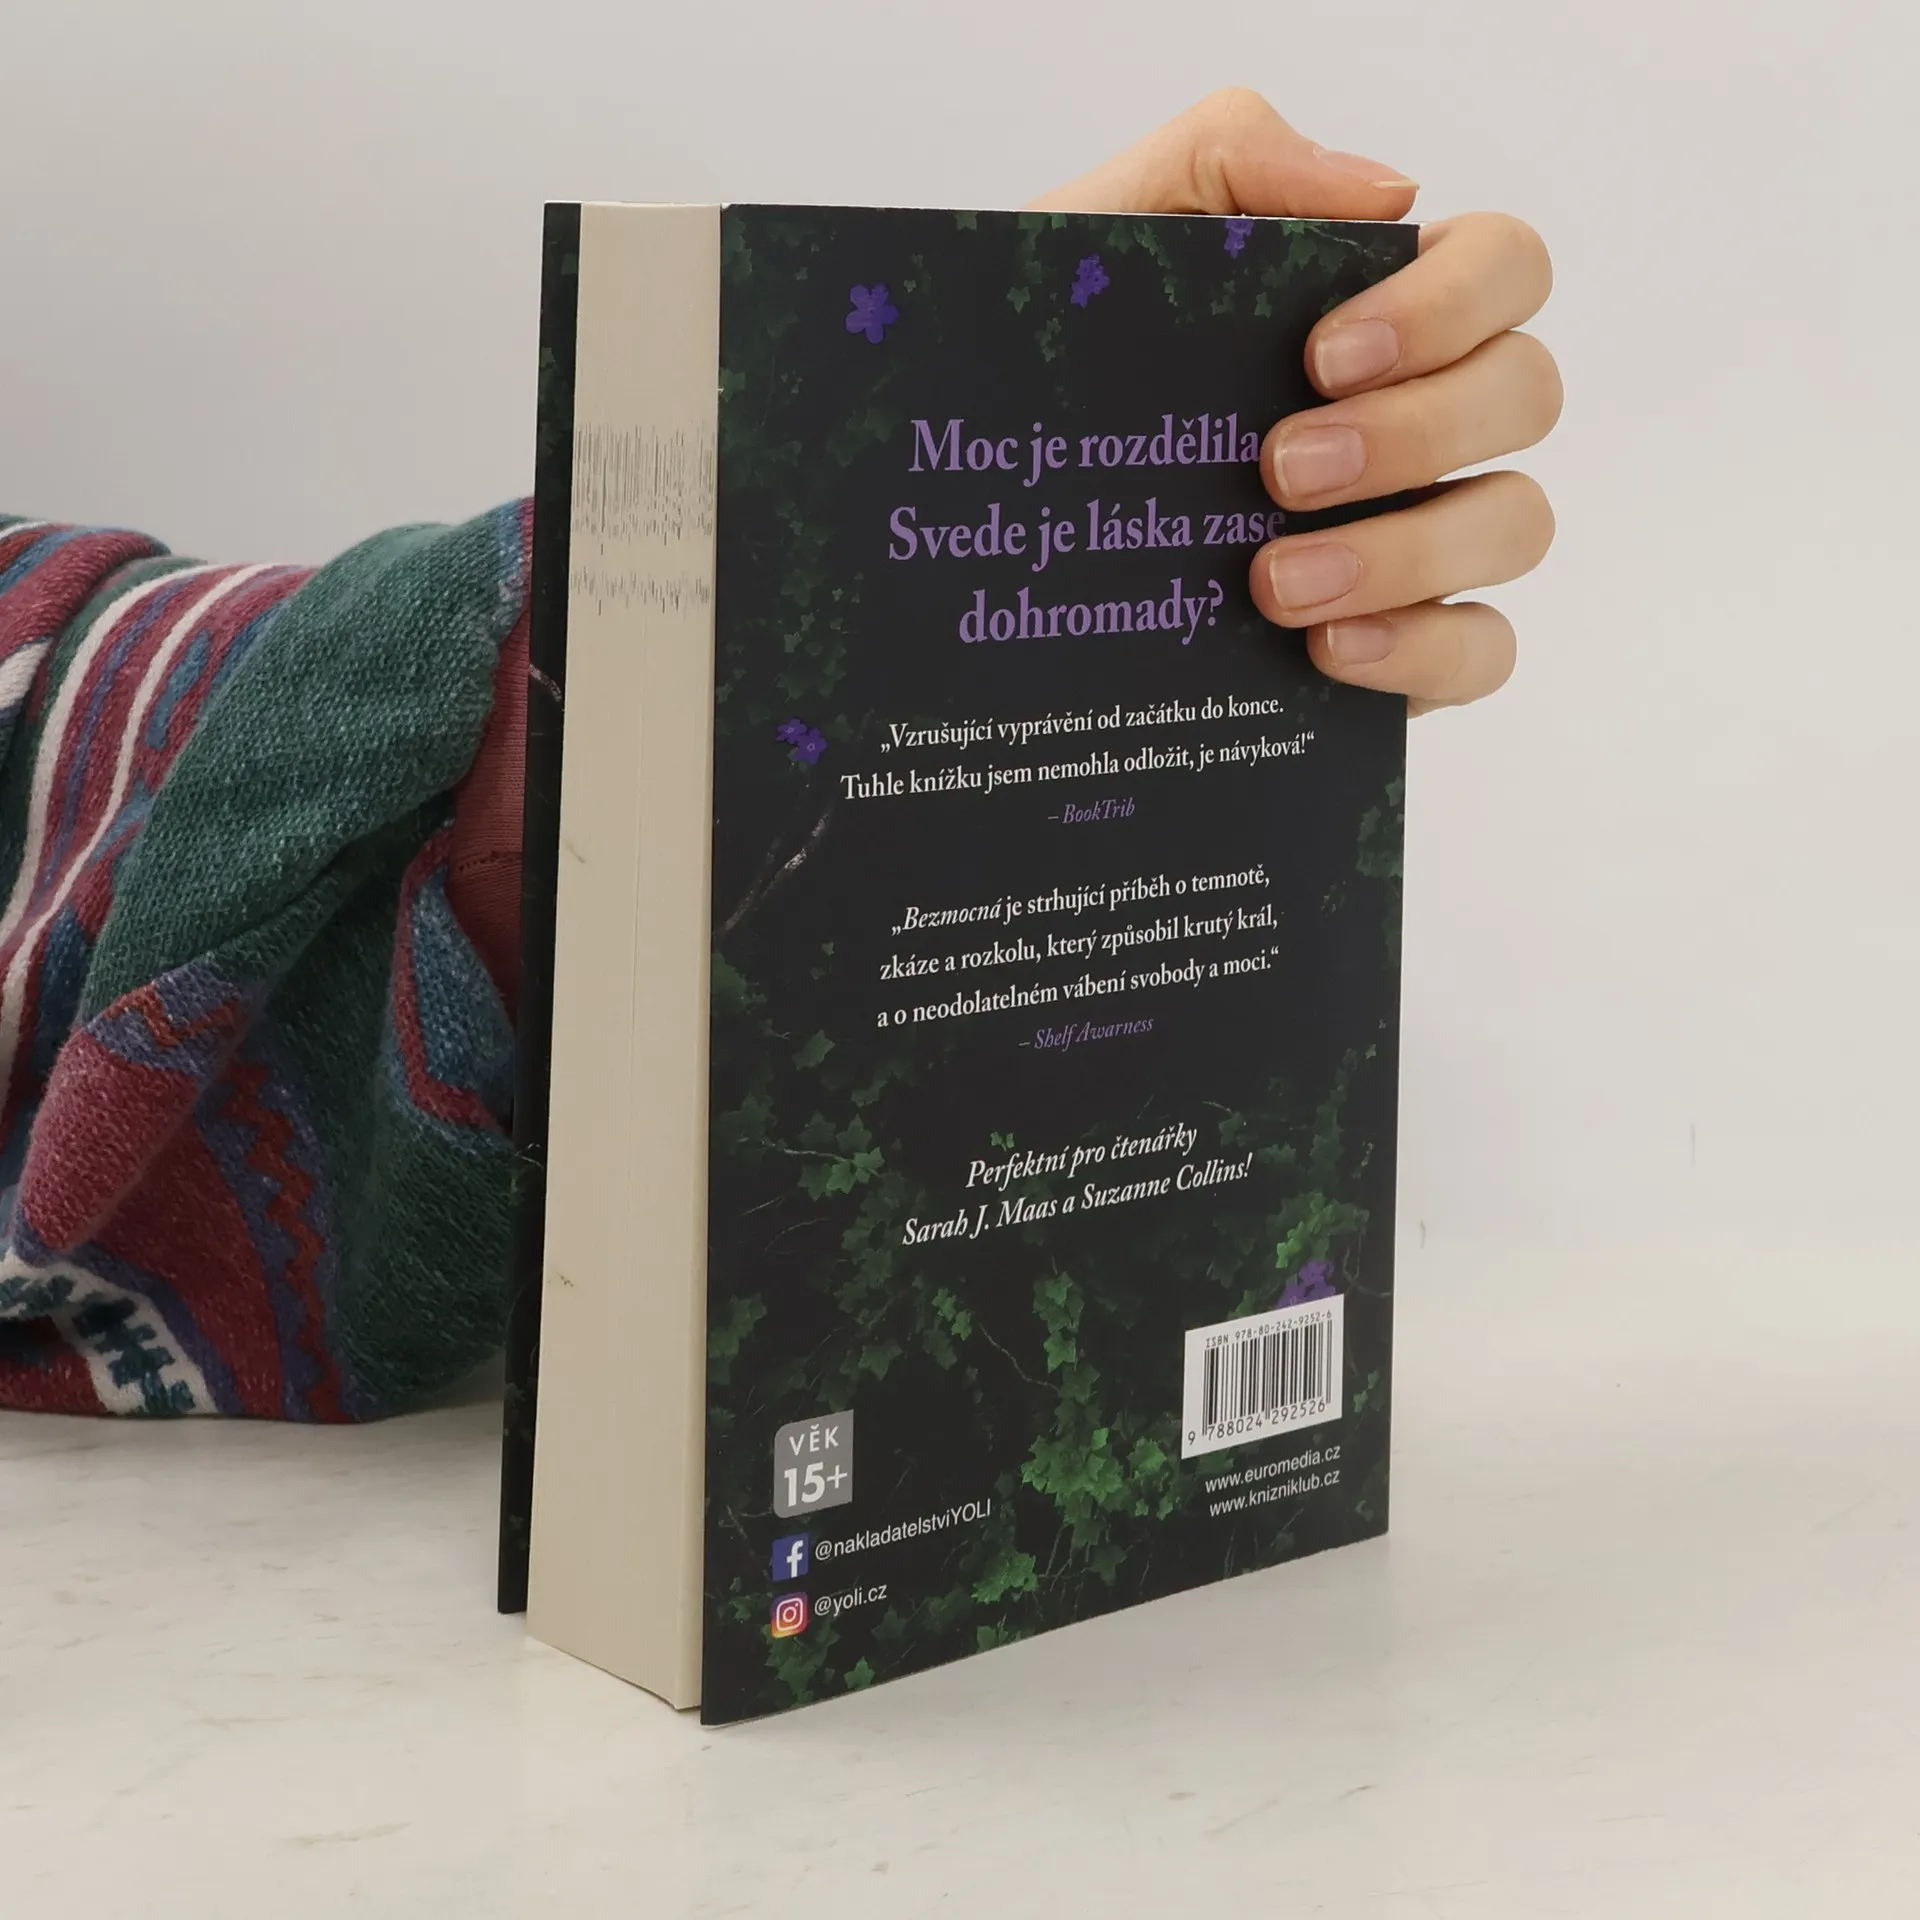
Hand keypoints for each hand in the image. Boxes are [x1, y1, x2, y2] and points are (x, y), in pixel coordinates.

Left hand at [1030, 90, 1559, 714]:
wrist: (987, 506)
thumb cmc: (1063, 355)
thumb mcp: (1111, 232)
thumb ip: (1231, 161)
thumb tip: (1392, 192)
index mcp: (1386, 304)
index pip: (1504, 266)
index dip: (1449, 305)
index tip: (1322, 356)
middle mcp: (1428, 412)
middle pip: (1525, 394)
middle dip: (1414, 434)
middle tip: (1280, 470)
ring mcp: (1427, 531)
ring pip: (1515, 525)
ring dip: (1408, 553)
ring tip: (1273, 586)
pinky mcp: (1405, 640)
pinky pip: (1484, 651)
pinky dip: (1425, 650)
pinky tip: (1329, 651)